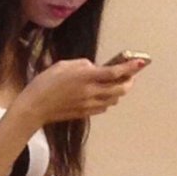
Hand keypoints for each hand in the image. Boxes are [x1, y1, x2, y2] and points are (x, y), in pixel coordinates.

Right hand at [18, 57, 144, 126]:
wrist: (35, 107)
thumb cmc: (45, 83)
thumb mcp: (63, 65)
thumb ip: (82, 65)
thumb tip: (94, 68)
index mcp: (86, 77)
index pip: (115, 72)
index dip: (130, 67)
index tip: (140, 62)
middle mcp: (91, 92)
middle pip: (119, 89)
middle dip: (128, 82)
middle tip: (129, 76)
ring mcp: (88, 105)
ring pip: (113, 100)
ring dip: (118, 92)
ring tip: (117, 85)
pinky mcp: (84, 113)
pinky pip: (103, 108)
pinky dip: (107, 101)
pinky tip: (103, 97)